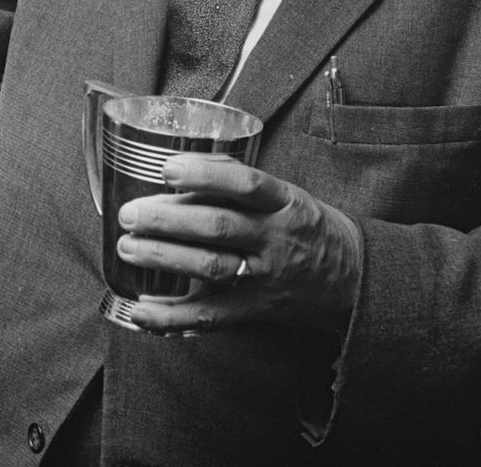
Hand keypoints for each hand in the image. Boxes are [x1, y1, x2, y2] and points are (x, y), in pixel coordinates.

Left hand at [115, 154, 361, 334]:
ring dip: (164, 258)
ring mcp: (265, 277)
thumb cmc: (304, 226)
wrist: (353, 278)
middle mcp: (275, 239)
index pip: (246, 184)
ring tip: (128, 248)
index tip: (168, 169)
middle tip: (129, 214)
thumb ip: (238, 178)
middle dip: (167, 220)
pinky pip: (210, 317)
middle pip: (219, 227)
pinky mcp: (254, 310)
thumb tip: (183, 162)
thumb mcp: (286, 194)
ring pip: (211, 268)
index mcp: (284, 203)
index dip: (205, 175)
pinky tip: (141, 311)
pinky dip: (172, 318)